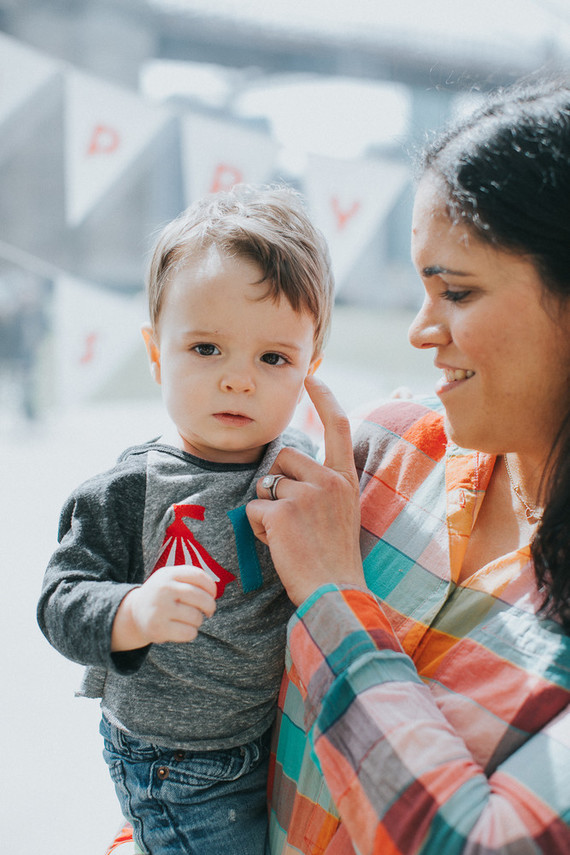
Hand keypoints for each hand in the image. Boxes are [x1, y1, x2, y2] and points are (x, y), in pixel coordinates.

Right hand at [111, 565, 216, 650]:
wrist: (134, 612)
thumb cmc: (162, 594)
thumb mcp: (172, 578)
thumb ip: (192, 579)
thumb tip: (213, 593)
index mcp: (168, 574)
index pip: (199, 576)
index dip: (211, 587)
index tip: (213, 594)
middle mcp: (163, 589)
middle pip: (201, 598)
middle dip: (210, 606)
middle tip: (209, 611)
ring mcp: (159, 609)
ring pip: (196, 617)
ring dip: (198, 620)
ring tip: (189, 619)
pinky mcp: (158, 629)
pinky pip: (189, 633)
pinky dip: (191, 633)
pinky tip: (182, 629)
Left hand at [246, 375, 364, 606]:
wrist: (334, 589)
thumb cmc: (332, 556)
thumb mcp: (339, 512)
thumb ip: (321, 485)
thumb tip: (285, 468)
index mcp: (345, 479)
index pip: (338, 426)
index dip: (325, 398)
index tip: (314, 377)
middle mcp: (330, 480)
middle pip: (284, 456)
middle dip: (276, 482)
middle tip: (293, 519)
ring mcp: (308, 493)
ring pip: (265, 482)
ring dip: (266, 508)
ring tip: (288, 534)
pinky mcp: (284, 510)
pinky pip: (252, 508)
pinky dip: (258, 528)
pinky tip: (279, 544)